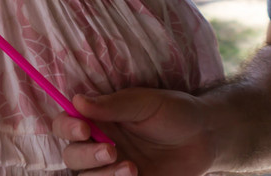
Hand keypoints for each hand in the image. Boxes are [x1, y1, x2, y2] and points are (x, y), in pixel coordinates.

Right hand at [53, 89, 214, 175]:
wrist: (205, 138)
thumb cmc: (174, 112)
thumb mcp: (146, 103)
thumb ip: (113, 105)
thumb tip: (77, 101)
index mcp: (99, 118)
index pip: (66, 124)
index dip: (67, 127)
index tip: (83, 129)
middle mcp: (100, 143)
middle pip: (71, 156)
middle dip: (86, 156)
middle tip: (112, 150)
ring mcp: (112, 167)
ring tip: (132, 168)